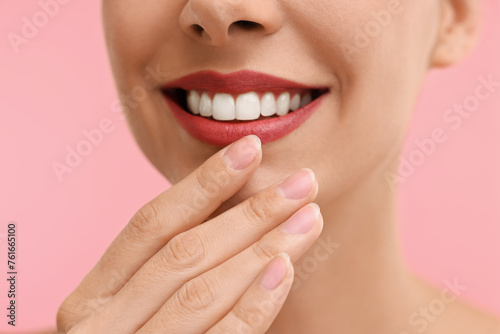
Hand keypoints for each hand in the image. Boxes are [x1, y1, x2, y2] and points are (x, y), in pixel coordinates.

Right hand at [57, 135, 321, 332]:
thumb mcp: (140, 303)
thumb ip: (172, 265)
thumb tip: (236, 203)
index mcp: (94, 295)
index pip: (151, 224)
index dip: (203, 184)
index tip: (251, 150)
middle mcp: (101, 325)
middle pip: (185, 253)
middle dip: (249, 213)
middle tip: (302, 182)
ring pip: (204, 291)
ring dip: (263, 249)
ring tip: (308, 217)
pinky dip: (255, 303)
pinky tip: (286, 269)